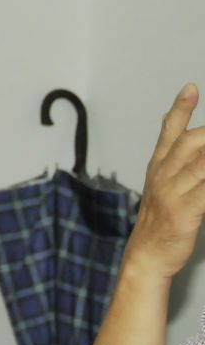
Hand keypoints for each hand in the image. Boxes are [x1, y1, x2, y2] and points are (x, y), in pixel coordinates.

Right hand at [128, 84, 204, 280]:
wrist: (146, 255)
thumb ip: (172, 157)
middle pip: (190, 143)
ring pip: (202, 165)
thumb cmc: (160, 221)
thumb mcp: (162, 184)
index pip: (169, 132)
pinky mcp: (184, 212)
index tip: (191, 88)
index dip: (180, 109)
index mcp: (159, 168)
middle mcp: (164, 176)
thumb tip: (174, 126)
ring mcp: (173, 193)